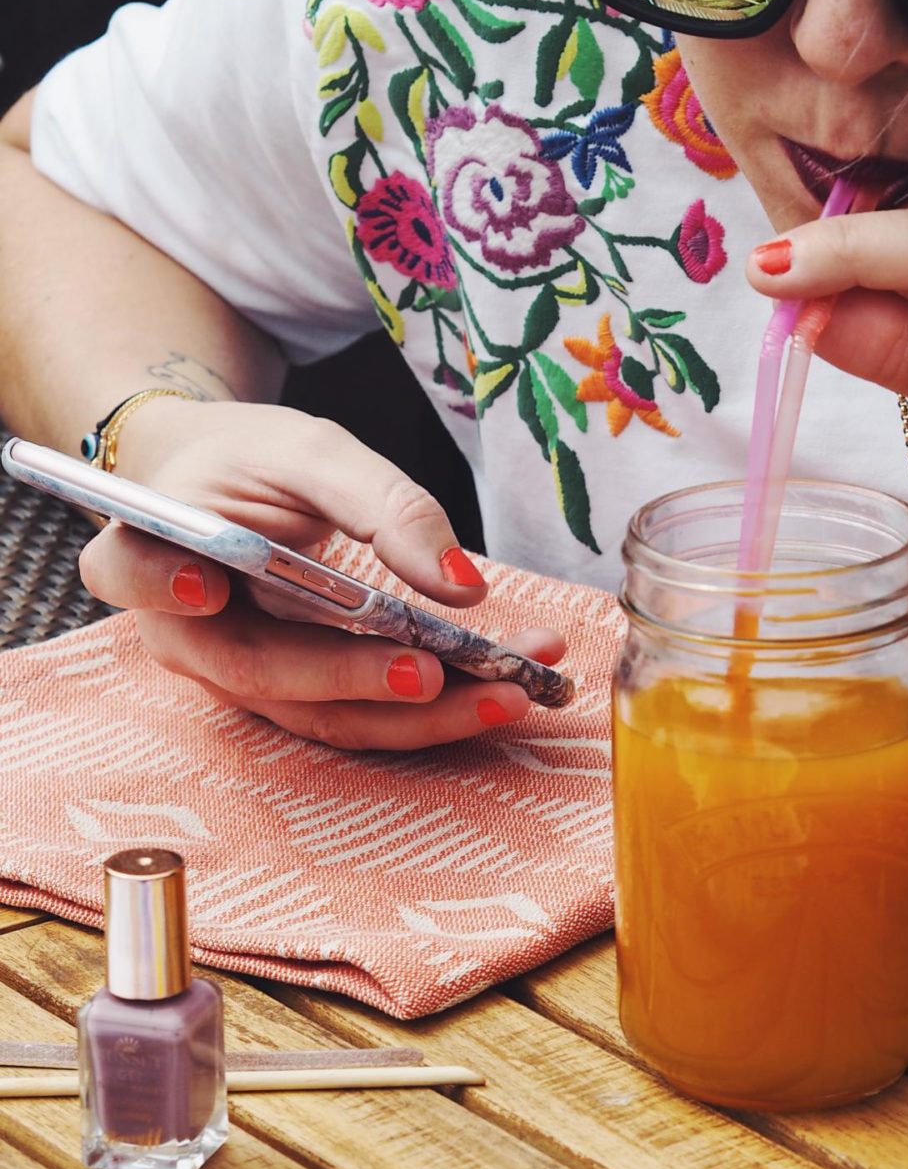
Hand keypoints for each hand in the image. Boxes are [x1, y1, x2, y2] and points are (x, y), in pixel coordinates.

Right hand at [79, 398, 565, 747]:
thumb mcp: (310, 450)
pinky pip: (365, 718)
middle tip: (432, 673)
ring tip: (515, 689)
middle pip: (257, 671)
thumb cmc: (252, 462)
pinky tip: (510, 688)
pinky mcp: (299, 700)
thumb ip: (381, 504)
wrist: (226, 489)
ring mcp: (243, 679)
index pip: (132, 574)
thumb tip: (461, 585)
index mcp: (149, 550)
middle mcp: (185, 634)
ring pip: (325, 715)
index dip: (162, 586)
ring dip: (427, 714)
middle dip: (353, 678)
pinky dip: (440, 711)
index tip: (204, 589)